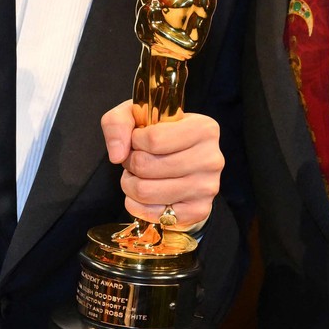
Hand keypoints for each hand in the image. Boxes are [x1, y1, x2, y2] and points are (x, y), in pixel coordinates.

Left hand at [101, 100, 222, 228]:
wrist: (184, 164)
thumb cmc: (161, 136)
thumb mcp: (137, 115)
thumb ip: (118, 122)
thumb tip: (117, 154)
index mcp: (203, 128)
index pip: (153, 139)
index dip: (134, 141)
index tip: (138, 140)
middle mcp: (210, 158)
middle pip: (145, 166)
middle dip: (130, 163)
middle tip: (136, 159)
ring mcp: (206, 187)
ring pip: (145, 191)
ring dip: (130, 184)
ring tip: (138, 176)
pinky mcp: (198, 211)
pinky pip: (151, 213)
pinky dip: (138, 205)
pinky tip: (146, 194)